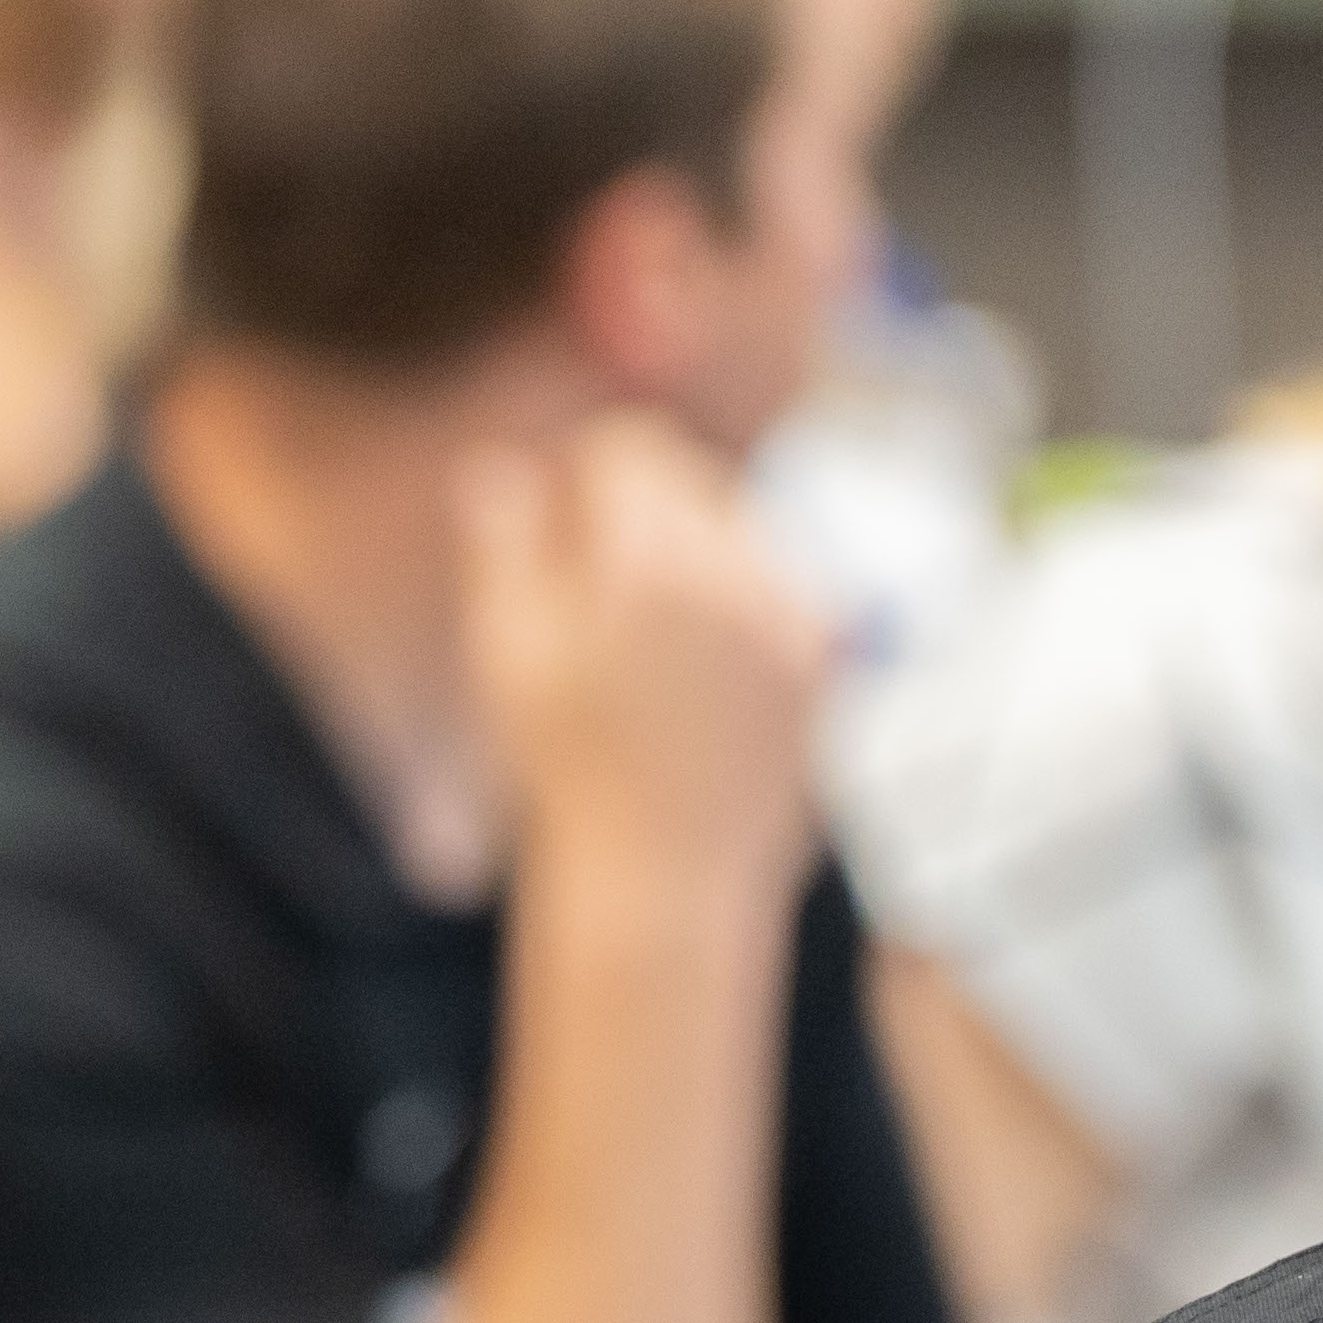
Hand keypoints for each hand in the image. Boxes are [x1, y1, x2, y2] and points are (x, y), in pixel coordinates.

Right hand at [460, 413, 824, 907]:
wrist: (664, 875)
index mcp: (646, 560)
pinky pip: (784, 580)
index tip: (568, 518)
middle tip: (606, 582)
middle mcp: (730, 573)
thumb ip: (504, 546)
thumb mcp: (510, 654)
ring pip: (743, 524)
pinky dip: (748, 596)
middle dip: (648, 509)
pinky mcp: (822, 655)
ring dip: (701, 547)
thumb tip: (500, 465)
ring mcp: (787, 614)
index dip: (589, 475)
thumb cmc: (567, 768)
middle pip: (693, 478)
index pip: (631, 447)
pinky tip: (708, 659)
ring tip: (658, 630)